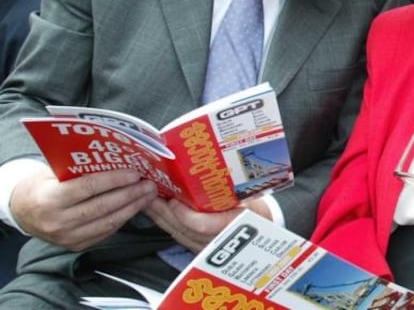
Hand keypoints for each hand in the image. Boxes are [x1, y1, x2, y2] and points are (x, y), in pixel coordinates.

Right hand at [10, 168, 157, 251]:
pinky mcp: (75, 246)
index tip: (134, 174)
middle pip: (102, 207)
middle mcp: (57, 221)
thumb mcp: (52, 172)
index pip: (87, 188)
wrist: (23, 211)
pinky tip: (135, 207)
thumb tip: (114, 156)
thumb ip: (78, 167)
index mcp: (50, 199)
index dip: (113, 180)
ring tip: (148, 195)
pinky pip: (105, 232)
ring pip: (107, 222)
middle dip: (130, 195)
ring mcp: (66, 237)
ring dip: (132, 208)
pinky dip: (122, 219)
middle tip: (149, 184)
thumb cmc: (42, 185)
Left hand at [145, 197, 272, 252]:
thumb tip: (213, 167)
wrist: (263, 228)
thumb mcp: (250, 197)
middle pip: (182, 229)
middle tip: (150, 191)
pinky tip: (155, 210)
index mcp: (233, 226)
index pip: (202, 226)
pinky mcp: (197, 247)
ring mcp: (205, 247)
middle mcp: (216, 241)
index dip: (184, 214)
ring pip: (176, 232)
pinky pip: (176, 235)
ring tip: (147, 197)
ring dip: (159, 215)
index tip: (173, 200)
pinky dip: (164, 221)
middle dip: (163, 211)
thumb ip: (231, 190)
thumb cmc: (257, 210)